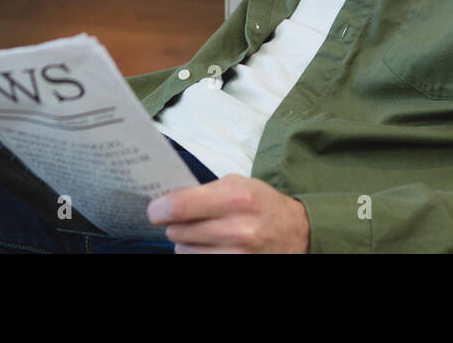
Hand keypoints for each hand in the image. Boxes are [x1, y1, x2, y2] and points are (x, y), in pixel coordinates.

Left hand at [146, 175, 309, 252]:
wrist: (297, 233)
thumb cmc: (262, 204)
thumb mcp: (238, 184)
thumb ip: (203, 191)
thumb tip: (166, 200)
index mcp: (235, 199)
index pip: (179, 206)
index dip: (159, 208)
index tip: (155, 209)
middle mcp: (236, 230)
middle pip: (176, 231)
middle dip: (175, 224)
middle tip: (186, 219)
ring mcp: (236, 255)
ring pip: (183, 251)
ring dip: (186, 243)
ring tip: (204, 234)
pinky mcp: (236, 268)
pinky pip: (197, 263)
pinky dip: (198, 255)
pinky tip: (210, 247)